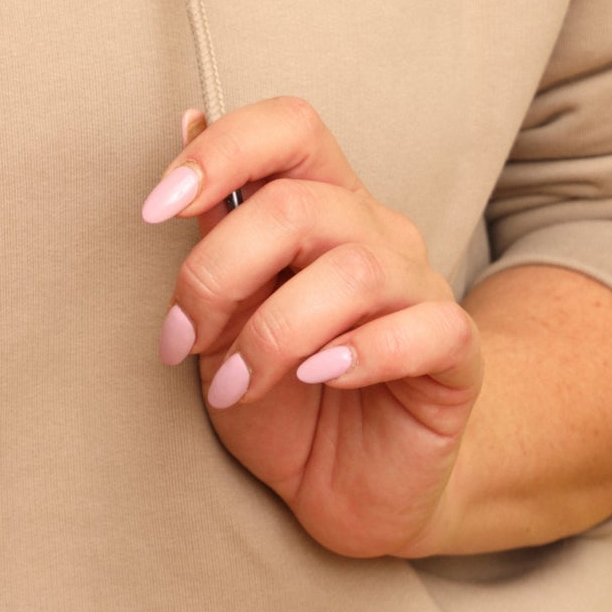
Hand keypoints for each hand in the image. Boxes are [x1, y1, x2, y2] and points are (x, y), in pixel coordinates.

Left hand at [145, 99, 479, 557]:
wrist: (348, 490)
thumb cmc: (283, 395)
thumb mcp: (226, 318)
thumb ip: (214, 230)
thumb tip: (188, 121)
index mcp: (319, 202)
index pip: (289, 127)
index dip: (222, 151)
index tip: (155, 209)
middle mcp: (375, 231)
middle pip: (298, 204)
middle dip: (219, 272)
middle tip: (181, 338)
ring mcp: (421, 288)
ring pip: (353, 270)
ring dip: (273, 334)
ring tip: (234, 385)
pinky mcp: (457, 354)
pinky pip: (427, 327)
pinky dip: (363, 351)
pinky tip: (321, 378)